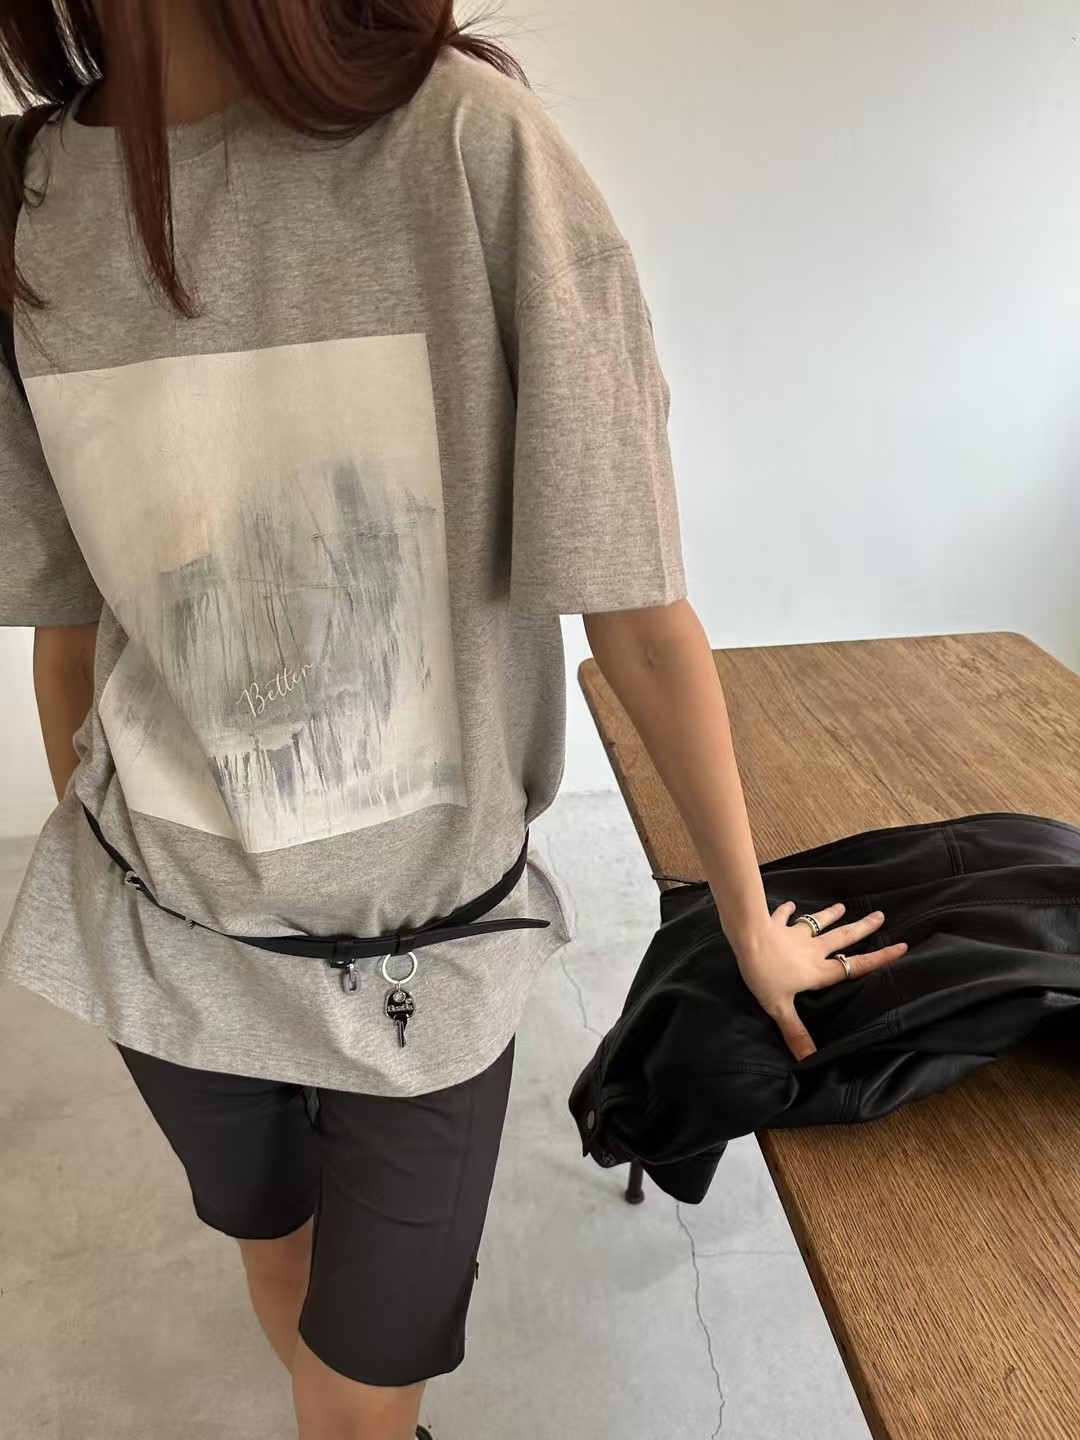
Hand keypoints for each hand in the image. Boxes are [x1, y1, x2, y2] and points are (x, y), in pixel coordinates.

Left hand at [732, 902, 907, 1060]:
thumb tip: (810, 1060)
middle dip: (862, 928)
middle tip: (880, 915)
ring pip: (818, 923)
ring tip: (842, 907)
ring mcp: (794, 934)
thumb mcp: (780, 1008)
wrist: (747, 938)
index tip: (901, 947)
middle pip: (842, 938)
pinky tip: (791, 905)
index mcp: (818, 970)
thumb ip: (796, 1032)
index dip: (879, 959)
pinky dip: (787, 911)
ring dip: (830, 915)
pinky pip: (783, 916)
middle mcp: (812, 949)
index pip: (854, 967)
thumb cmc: (764, 973)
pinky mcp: (775, 924)